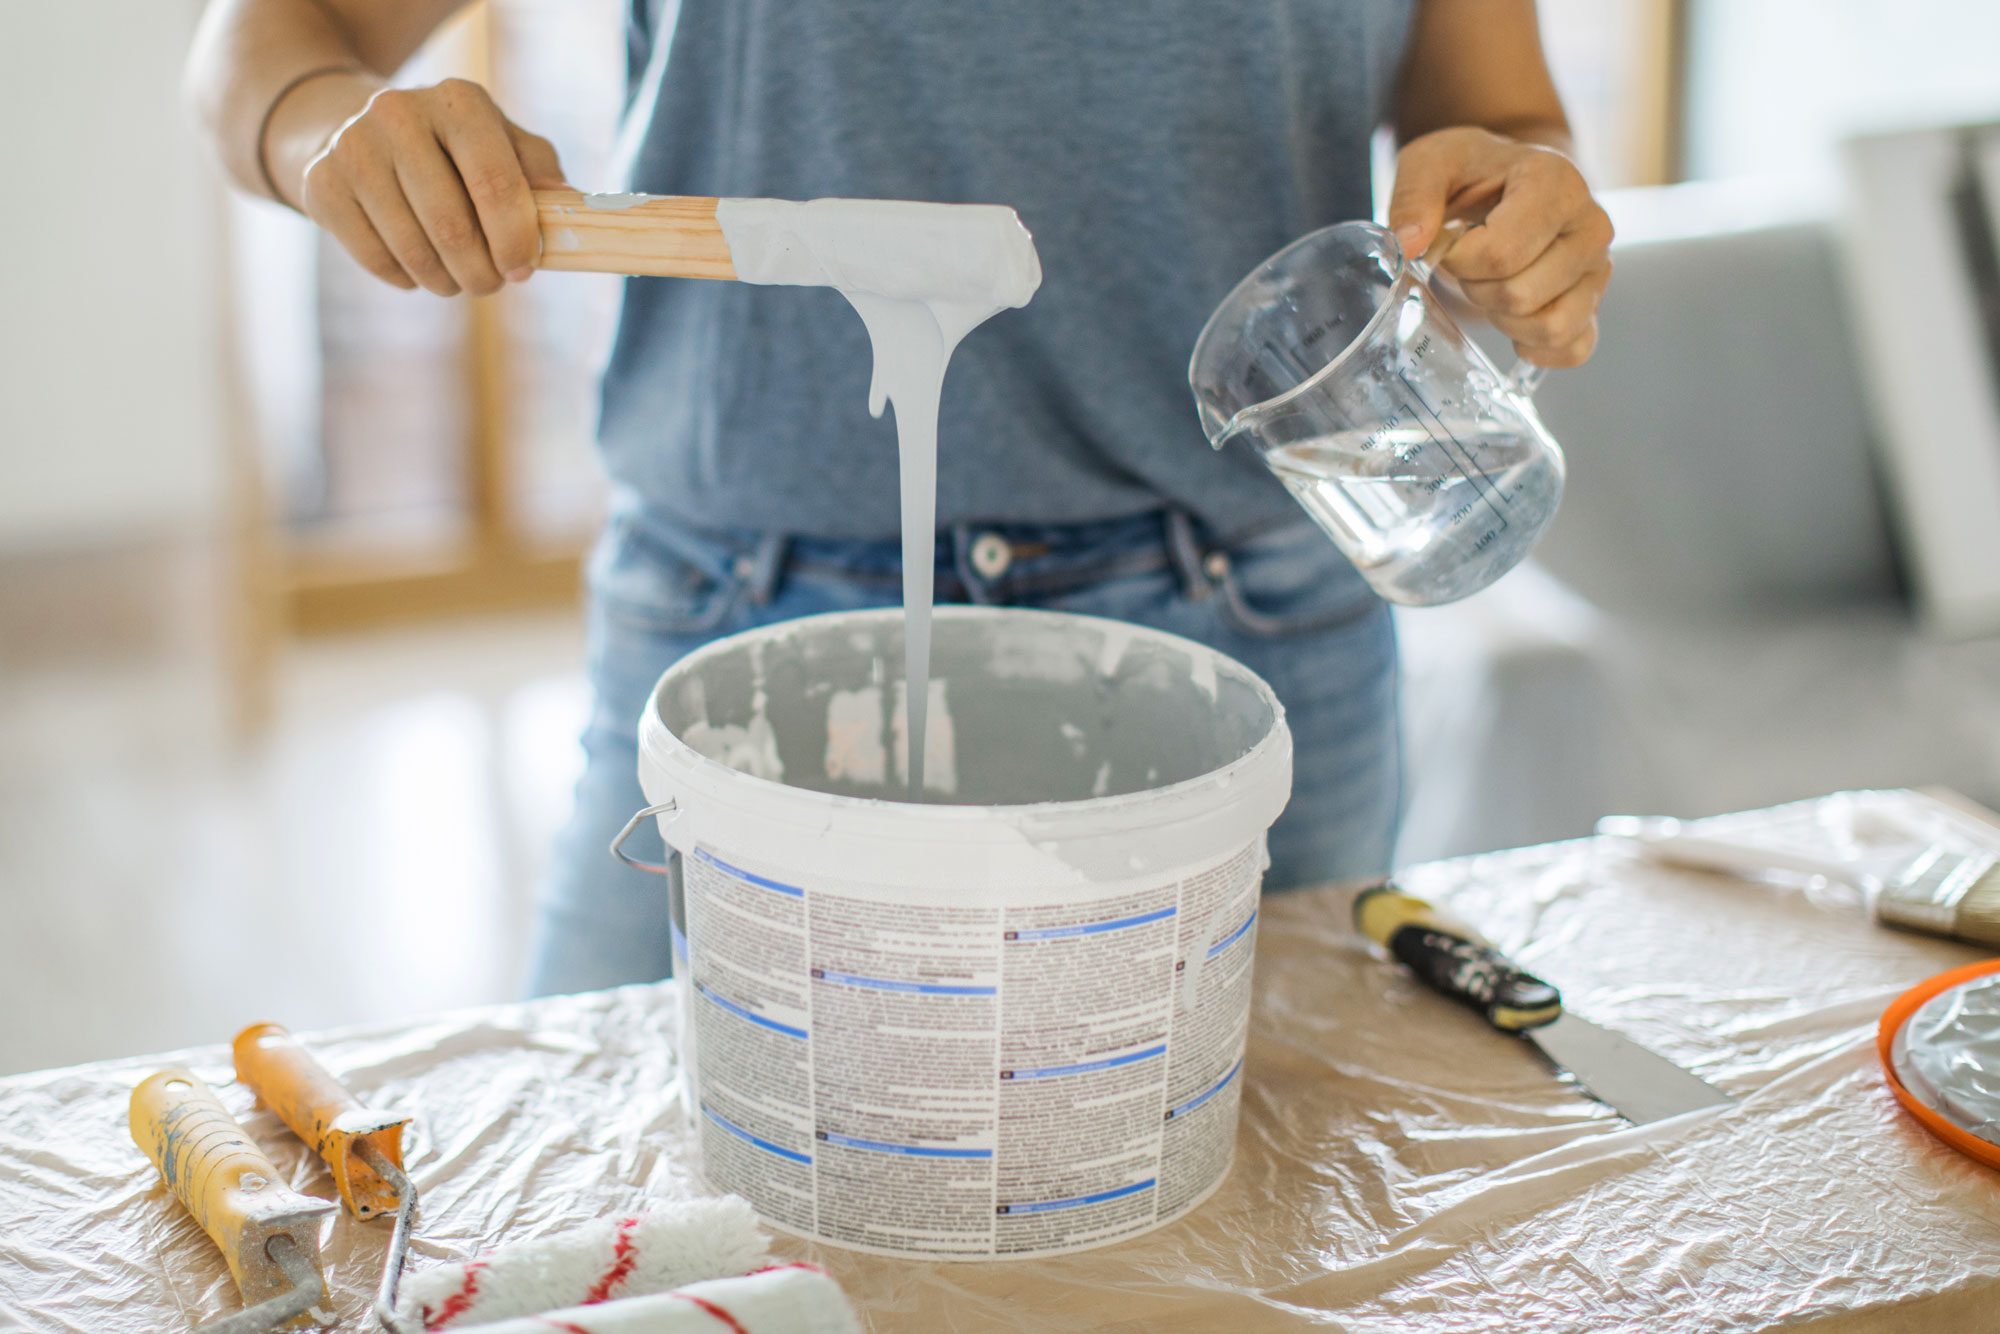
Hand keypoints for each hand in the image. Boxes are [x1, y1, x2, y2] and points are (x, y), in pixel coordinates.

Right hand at [298, 78, 565, 295]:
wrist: (361, 133)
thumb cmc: (455, 151)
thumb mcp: (504, 146)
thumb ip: (539, 173)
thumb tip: (569, 206)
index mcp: (459, 101)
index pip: (495, 181)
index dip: (515, 239)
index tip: (523, 270)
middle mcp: (400, 113)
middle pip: (452, 226)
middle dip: (481, 272)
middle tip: (490, 284)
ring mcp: (354, 146)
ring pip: (414, 250)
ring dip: (446, 281)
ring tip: (456, 279)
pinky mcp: (322, 183)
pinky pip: (377, 259)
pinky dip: (406, 278)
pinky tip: (416, 267)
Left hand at [1387, 127, 1612, 368]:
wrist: (1506, 183)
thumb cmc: (1472, 173)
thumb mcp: (1432, 163)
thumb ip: (1414, 196)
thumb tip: (1409, 243)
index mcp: (1556, 182)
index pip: (1500, 254)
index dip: (1460, 262)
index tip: (1453, 242)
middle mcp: (1590, 225)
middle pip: (1521, 295)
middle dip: (1478, 289)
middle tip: (1472, 265)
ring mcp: (1599, 268)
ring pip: (1549, 327)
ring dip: (1504, 319)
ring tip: (1493, 285)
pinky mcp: (1594, 303)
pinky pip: (1572, 348)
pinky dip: (1535, 346)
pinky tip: (1513, 322)